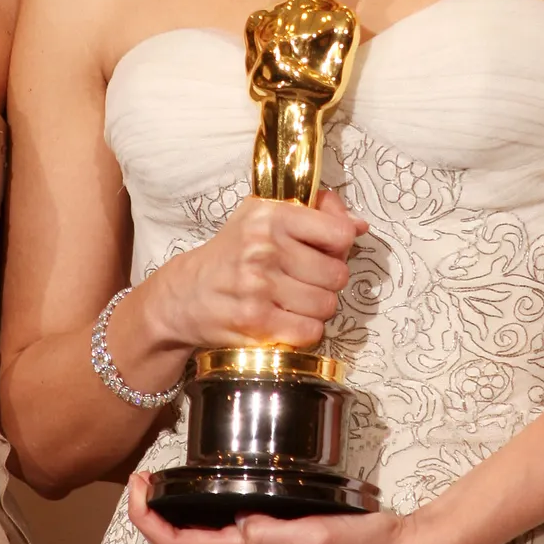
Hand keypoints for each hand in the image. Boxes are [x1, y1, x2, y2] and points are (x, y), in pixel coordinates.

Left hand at [127, 473, 445, 543]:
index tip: (139, 484)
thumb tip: (239, 525)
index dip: (148, 520)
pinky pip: (219, 534)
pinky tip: (208, 490)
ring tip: (164, 482)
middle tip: (144, 480)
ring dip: (170, 518)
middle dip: (149, 519)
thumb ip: (278, 535)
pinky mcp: (271, 540)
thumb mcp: (319, 536)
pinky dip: (198, 514)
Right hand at [151, 190, 367, 352]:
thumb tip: (359, 225)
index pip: (339, 233)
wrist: (184, 294)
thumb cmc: (231, 253)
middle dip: (328, 279)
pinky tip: (288, 319)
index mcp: (271, 216)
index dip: (340, 245)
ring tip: (296, 299)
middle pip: (337, 274)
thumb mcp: (265, 217)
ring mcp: (259, 288)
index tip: (326, 249)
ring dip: (317, 307)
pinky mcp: (256, 323)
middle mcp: (264, 249)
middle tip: (307, 278)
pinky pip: (310, 331)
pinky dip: (305, 329)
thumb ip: (316, 213)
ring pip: (327, 305)